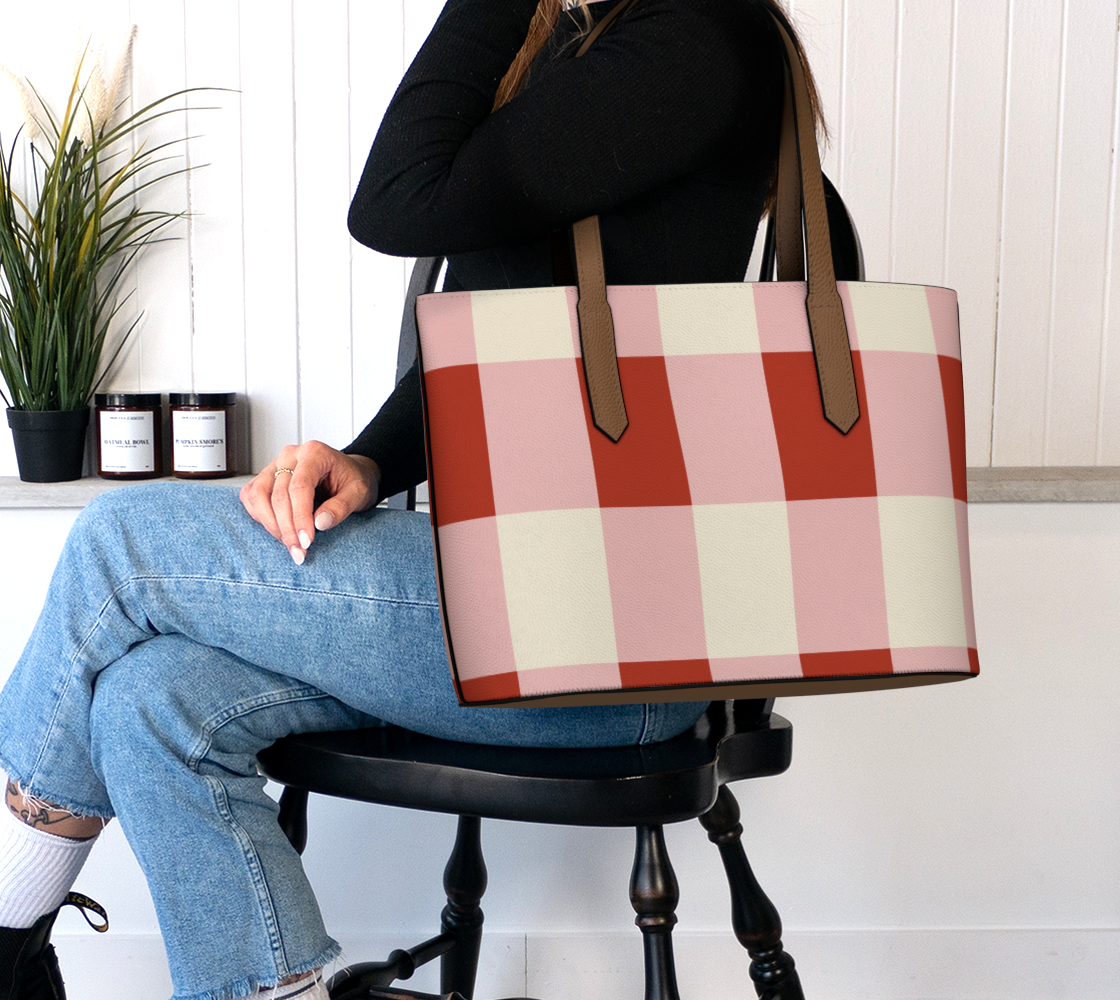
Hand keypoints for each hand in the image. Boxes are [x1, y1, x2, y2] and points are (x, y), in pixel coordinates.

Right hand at [240, 441, 380, 564]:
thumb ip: (341, 507)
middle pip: (278, 495)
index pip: (300, 487)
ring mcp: (274, 465)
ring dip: (271, 525)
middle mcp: (290, 455)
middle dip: (287, 529)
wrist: (348, 474)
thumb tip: (319, 523)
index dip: (300, 517)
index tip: (306, 542)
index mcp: (314, 453)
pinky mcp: (266, 477)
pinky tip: (279, 530)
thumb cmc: (353, 481)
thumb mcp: (359, 493)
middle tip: (299, 552)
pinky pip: (251, 497)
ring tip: (290, 545)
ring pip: (258, 496)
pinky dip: (260, 517)